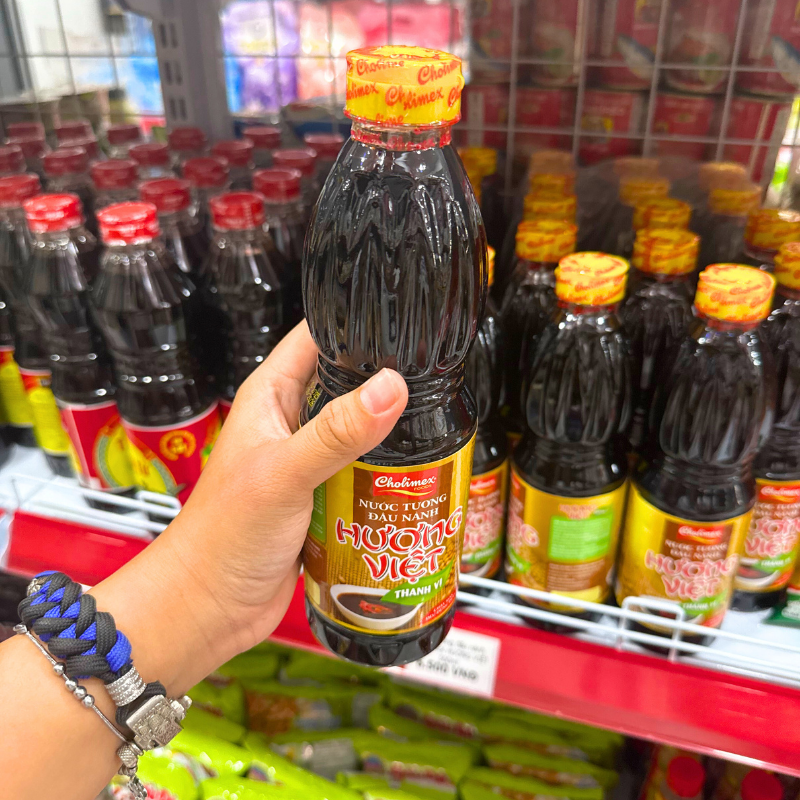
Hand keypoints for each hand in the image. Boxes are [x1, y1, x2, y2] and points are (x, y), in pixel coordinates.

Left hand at [92, 322, 407, 693]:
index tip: (399, 323)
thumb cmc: (221, 536)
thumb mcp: (284, 474)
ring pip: (359, 433)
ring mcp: (307, 460)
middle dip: (384, 386)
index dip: (354, 324)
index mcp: (270, 396)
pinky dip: (383, 477)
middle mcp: (290, 423)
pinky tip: (409, 482)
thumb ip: (336, 432)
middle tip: (429, 386)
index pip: (316, 337)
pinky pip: (361, 475)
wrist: (210, 606)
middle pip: (347, 385)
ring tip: (431, 434)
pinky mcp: (321, 496)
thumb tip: (389, 388)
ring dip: (388, 437)